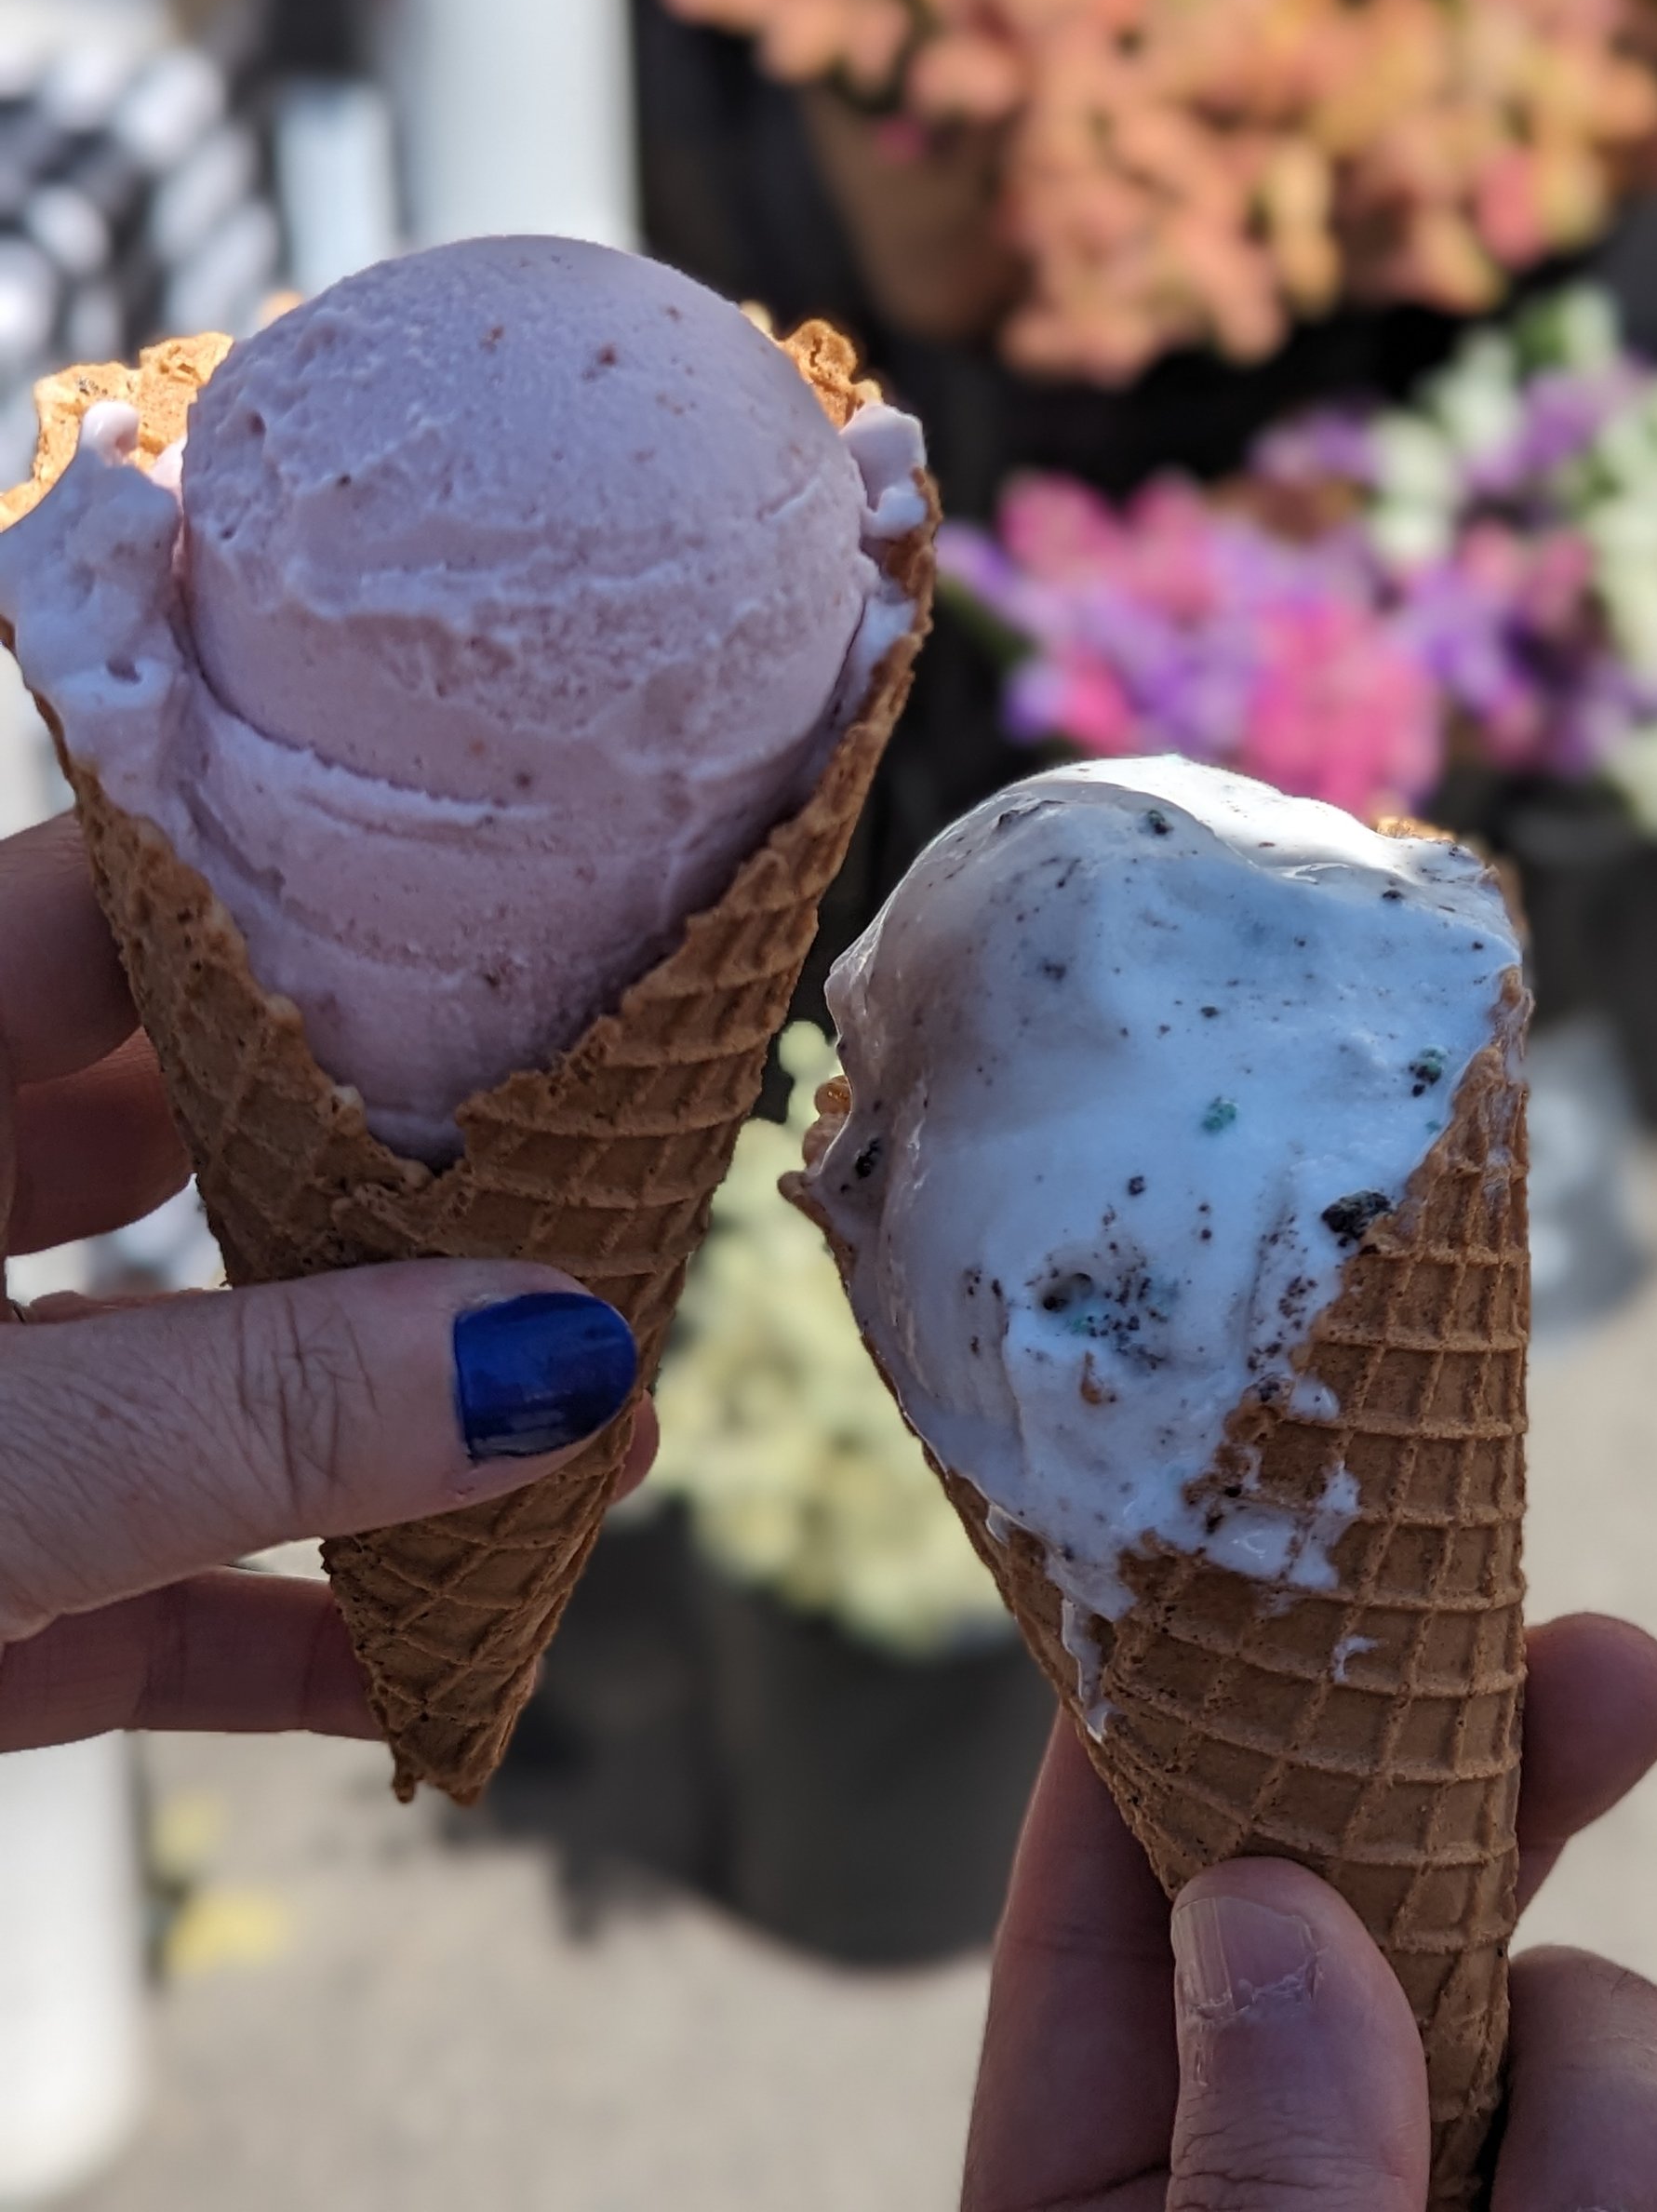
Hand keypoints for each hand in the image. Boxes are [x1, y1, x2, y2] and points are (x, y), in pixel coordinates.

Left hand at [0, 813, 647, 1754]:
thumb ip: (253, 1412)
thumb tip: (570, 1349)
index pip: (128, 910)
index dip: (327, 895)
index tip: (536, 902)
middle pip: (193, 1134)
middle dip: (410, 1174)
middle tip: (613, 1170)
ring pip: (185, 1372)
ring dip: (381, 1423)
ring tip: (594, 1438)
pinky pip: (130, 1588)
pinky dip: (272, 1628)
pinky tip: (438, 1676)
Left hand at [968, 1614, 1656, 2210]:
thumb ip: (1253, 2169)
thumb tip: (1275, 1904)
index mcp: (1121, 2197)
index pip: (1123, 1892)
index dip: (1191, 1692)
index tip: (1282, 1538)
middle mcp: (1350, 2187)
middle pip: (1412, 1892)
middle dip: (1513, 1767)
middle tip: (1621, 1669)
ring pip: (1642, 2037)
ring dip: (1634, 2127)